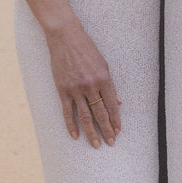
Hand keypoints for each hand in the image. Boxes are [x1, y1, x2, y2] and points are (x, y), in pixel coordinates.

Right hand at [46, 23, 121, 148]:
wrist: (66, 38)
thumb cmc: (86, 49)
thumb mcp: (103, 64)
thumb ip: (110, 85)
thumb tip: (118, 102)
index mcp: (103, 78)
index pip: (112, 105)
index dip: (116, 119)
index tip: (118, 131)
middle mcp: (91, 86)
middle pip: (100, 113)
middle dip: (107, 129)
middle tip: (111, 142)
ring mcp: (76, 89)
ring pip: (85, 116)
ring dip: (91, 132)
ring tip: (96, 144)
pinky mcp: (63, 90)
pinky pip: (68, 112)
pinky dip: (71, 125)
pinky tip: (76, 136)